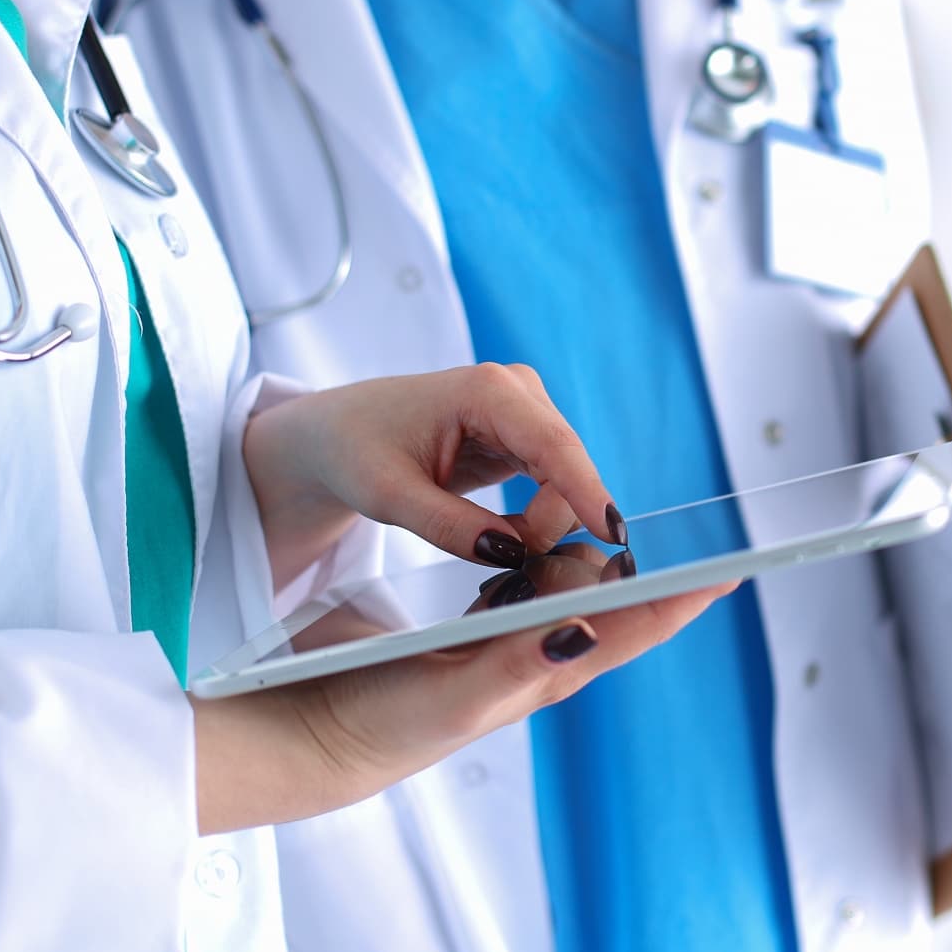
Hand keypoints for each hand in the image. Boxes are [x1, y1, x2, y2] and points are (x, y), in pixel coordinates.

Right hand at [196, 571, 736, 833]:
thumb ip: (517, 664)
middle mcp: (538, 656)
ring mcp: (507, 640)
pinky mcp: (473, 627)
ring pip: (566, 580)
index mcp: (547, 673)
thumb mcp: (454, 697)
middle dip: (637, 558)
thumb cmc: (383, 724)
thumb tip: (586, 627)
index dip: (685, 596)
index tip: (734, 567)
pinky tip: (529, 526)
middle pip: (610, 597)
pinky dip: (534, 548)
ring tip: (579, 506)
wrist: (312, 732)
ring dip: (580, 544)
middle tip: (652, 517)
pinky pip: (522, 578)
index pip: (634, 628)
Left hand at [243, 363, 619, 587]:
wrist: (337, 434)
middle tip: (505, 561)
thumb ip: (449, 526)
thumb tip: (511, 553)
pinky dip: (537, 519)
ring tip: (490, 545)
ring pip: (566, 483)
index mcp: (486, 390)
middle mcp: (517, 392)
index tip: (614, 533)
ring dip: (541, 525)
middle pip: (567, 469)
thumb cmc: (354, 450)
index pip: (554, 446)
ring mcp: (526, 412)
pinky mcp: (526, 436)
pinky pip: (554, 486)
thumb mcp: (388, 496)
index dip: (587, 492)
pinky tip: (508, 537)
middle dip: (550, 523)